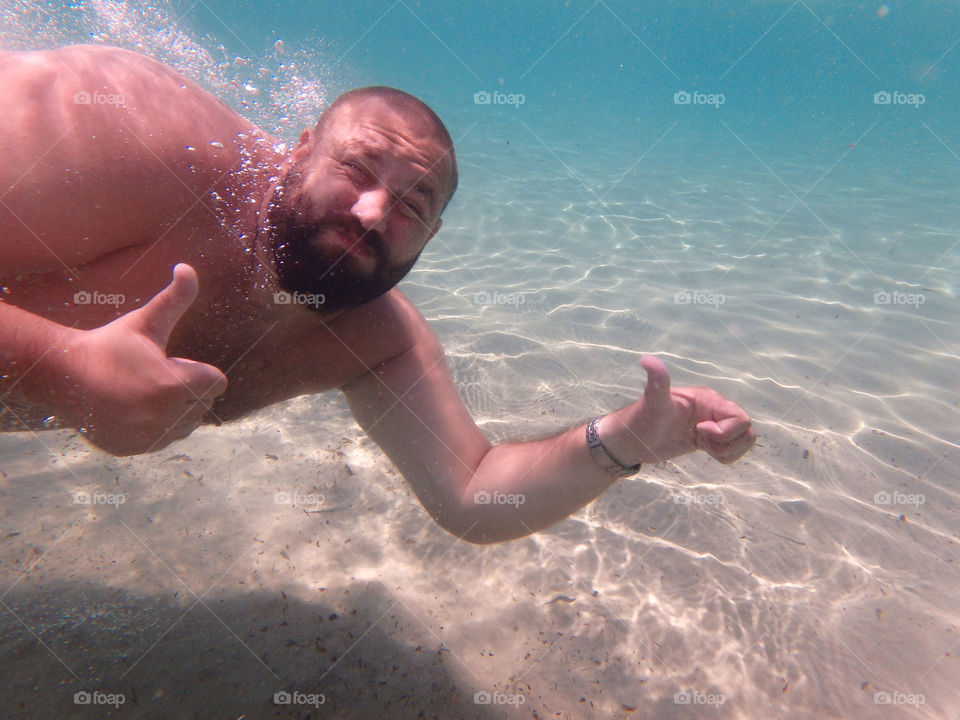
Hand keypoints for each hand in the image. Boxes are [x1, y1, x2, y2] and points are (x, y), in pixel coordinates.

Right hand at [61, 264, 226, 454]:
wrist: (64, 377)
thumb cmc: (109, 347)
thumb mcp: (144, 322)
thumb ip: (174, 298)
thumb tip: (187, 267)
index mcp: (175, 385)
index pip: (217, 383)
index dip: (199, 372)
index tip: (174, 364)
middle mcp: (166, 416)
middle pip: (202, 404)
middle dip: (186, 390)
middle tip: (152, 377)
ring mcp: (151, 437)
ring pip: (186, 425)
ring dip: (175, 410)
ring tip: (144, 393)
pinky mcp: (137, 449)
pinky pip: (164, 440)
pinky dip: (156, 428)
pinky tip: (133, 410)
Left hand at [601, 355, 755, 464]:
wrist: (630, 441)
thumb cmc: (640, 420)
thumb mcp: (652, 402)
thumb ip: (657, 381)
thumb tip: (647, 359)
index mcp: (707, 399)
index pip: (739, 417)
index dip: (725, 431)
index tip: (699, 431)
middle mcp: (713, 409)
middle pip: (745, 429)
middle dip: (728, 442)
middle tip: (703, 442)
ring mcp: (712, 424)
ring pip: (744, 439)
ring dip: (728, 450)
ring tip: (705, 448)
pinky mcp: (708, 439)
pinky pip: (733, 448)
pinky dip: (726, 456)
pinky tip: (705, 451)